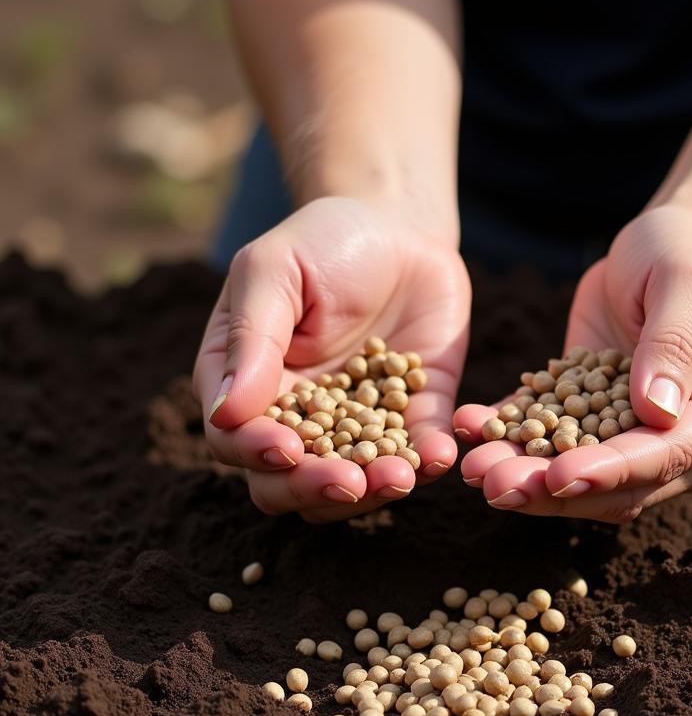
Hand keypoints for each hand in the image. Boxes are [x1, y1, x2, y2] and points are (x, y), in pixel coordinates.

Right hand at [194, 196, 469, 521]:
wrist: (396, 227)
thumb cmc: (320, 241)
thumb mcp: (274, 272)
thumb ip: (252, 340)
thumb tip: (228, 413)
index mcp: (247, 384)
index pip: (236, 439)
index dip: (258, 453)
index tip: (287, 450)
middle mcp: (298, 417)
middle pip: (289, 480)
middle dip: (317, 488)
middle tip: (349, 482)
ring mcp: (358, 424)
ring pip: (354, 482)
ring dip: (374, 487)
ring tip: (399, 476)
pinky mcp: (414, 415)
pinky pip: (419, 449)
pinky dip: (428, 460)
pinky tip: (440, 457)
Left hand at [454, 206, 691, 521]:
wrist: (667, 243)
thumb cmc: (690, 251)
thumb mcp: (687, 279)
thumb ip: (673, 342)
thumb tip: (656, 413)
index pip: (669, 456)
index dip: (612, 472)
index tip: (558, 477)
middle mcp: (691, 441)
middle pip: (621, 486)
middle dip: (555, 489)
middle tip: (494, 486)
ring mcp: (641, 439)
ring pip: (581, 478)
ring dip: (526, 478)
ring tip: (473, 470)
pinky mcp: (594, 423)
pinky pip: (550, 440)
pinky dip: (511, 440)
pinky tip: (469, 428)